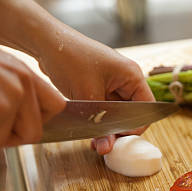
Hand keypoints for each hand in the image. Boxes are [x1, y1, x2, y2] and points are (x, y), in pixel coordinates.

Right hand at [0, 27, 64, 151]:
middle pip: (33, 133)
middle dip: (4, 138)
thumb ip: (8, 87)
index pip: (56, 107)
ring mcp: (10, 98)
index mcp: (25, 72)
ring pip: (0, 142)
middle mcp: (23, 83)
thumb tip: (12, 117)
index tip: (13, 125)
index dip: (34, 122)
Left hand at [36, 29, 153, 154]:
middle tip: (106, 145)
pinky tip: (89, 132)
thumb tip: (107, 148)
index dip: (136, 126)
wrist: (45, 42)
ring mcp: (113, 83)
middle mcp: (126, 79)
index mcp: (132, 76)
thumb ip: (100, 124)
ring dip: (108, 128)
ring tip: (96, 142)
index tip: (119, 139)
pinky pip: (106, 109)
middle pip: (133, 113)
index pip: (147, 109)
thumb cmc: (70, 60)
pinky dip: (99, 120)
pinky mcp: (99, 87)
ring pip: (118, 113)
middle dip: (119, 130)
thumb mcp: (87, 96)